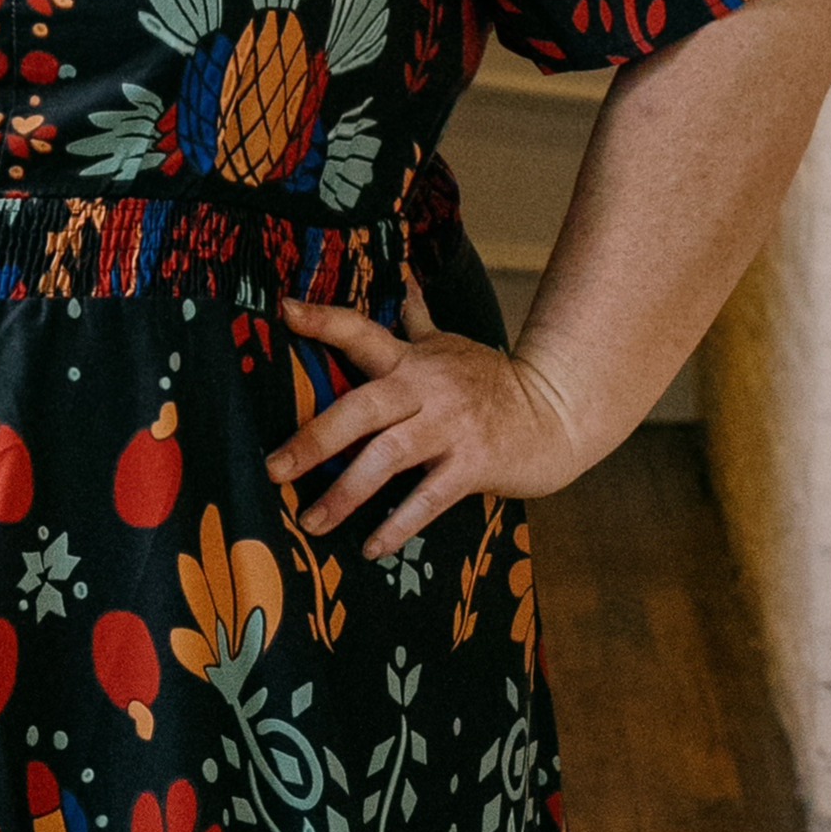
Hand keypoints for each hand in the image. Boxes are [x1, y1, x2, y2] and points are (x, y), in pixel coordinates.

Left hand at [268, 289, 591, 558]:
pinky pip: (427, 499)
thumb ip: (419, 323)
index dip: (324, 321)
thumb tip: (404, 284)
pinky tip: (370, 548)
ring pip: (388, 459)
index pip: (362, 333)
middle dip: (315, 439)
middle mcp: (426, 389)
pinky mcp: (474, 465)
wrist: (555, 413)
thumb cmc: (491, 383)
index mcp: (413, 360)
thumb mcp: (452, 347)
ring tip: (312, 521)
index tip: (286, 310)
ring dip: (345, 494)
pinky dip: (397, 525)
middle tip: (275, 469)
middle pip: (361, 409)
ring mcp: (450, 428)